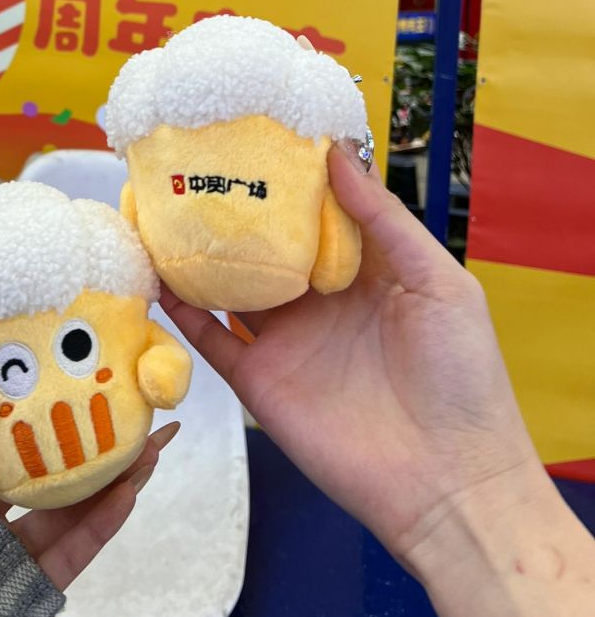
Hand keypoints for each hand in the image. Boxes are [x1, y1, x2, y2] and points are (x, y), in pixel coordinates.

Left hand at [0, 403, 178, 616]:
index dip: (22, 412)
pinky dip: (104, 523)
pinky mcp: (33, 591)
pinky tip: (128, 491)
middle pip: (43, 471)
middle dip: (81, 438)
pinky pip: (74, 552)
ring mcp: (13, 556)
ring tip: (146, 440)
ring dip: (110, 474)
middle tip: (120, 401)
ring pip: (70, 507)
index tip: (52, 375)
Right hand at [162, 143, 594, 616]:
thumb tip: (337, 153)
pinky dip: (181, 312)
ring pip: (230, 286)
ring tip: (160, 209)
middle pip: (267, 244)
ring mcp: (286, 339)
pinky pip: (211, 339)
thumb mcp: (438, 283)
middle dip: (235, 209)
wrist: (448, 482)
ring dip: (198, 254)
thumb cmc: (460, 376)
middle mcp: (318, 300)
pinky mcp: (259, 379)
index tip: (256, 134)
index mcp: (364, 272)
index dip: (290, 178)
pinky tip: (155, 277)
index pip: (318, 213)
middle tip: (194, 161)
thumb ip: (384, 219)